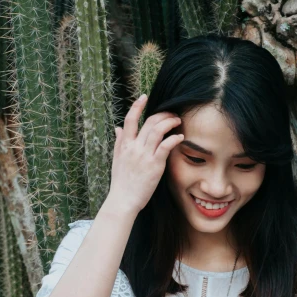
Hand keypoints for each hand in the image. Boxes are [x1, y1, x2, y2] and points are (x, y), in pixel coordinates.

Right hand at [106, 94, 183, 213]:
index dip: (136, 106)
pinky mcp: (154, 165)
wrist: (123, 200)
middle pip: (148, 122)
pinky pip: (165, 146)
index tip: (143, 97)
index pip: (129, 120)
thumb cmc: (121, 182)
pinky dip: (174, 138)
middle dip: (162, 114)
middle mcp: (134, 147)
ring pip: (157, 130)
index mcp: (124, 144)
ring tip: (178, 121)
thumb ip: (119, 142)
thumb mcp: (116, 159)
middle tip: (171, 113)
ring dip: (170, 122)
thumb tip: (117, 128)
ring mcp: (144, 155)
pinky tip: (180, 137)